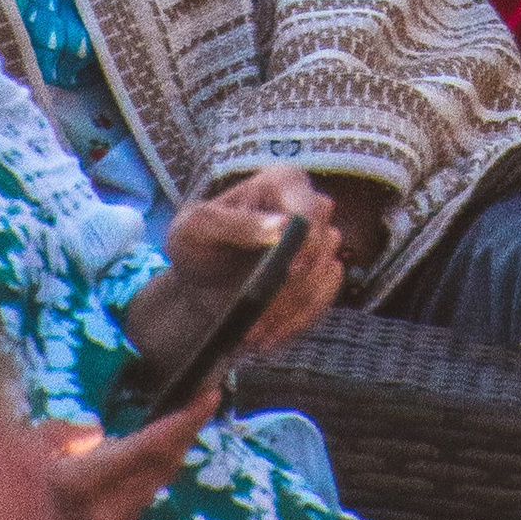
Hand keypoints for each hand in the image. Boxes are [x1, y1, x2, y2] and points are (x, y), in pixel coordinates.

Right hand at [37, 394, 222, 519]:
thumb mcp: (17, 450)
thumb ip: (64, 436)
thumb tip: (98, 433)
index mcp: (81, 483)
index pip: (150, 447)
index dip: (185, 420)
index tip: (210, 395)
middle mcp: (101, 516)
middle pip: (160, 469)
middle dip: (182, 436)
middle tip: (198, 406)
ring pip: (149, 491)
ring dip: (163, 460)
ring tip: (172, 431)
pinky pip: (130, 510)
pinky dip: (139, 484)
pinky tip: (135, 469)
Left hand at [121, 165, 343, 383]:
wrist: (199, 287)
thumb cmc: (196, 246)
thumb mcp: (196, 228)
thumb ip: (235, 223)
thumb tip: (283, 226)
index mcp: (282, 183)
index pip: (311, 209)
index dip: (304, 239)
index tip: (286, 269)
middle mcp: (309, 209)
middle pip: (324, 244)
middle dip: (292, 283)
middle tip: (259, 308)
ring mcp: (319, 246)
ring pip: (324, 277)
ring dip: (289, 309)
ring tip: (253, 330)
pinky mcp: (320, 279)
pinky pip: (323, 302)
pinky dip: (295, 323)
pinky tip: (267, 336)